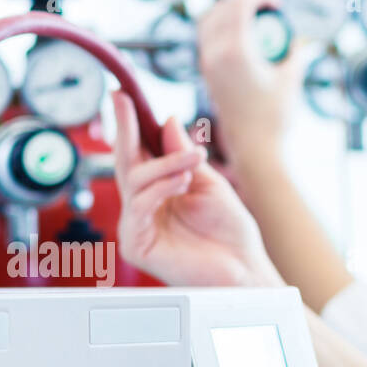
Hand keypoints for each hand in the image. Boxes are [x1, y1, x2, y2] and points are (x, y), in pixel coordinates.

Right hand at [112, 91, 282, 286]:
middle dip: (126, 130)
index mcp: (160, 191)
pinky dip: (161, 189)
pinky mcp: (136, 245)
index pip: (138, 153)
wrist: (245, 269)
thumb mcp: (209, 183)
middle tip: (124, 102)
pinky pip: (138, 206)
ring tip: (194, 162)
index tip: (122, 96)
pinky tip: (182, 183)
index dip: (129, 125)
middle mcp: (144, 207)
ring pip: (134, 181)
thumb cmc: (231, 233)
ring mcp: (137, 226)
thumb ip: (184, 155)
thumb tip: (166, 120)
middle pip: (125, 162)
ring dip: (165, 165)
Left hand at [197, 0, 305, 168]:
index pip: (239, 6)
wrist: (254, 148)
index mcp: (235, 51)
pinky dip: (221, 28)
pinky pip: (207, 38)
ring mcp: (207, 63)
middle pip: (221, 8)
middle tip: (265, 6)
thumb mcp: (291, 80)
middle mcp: (215, 53)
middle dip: (242, 0)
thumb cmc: (275, 117)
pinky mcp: (206, 73)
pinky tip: (241, 36)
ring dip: (228, 12)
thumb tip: (299, 39)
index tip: (277, 3)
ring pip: (208, 21)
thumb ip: (295, 54)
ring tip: (251, 18)